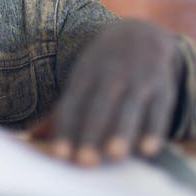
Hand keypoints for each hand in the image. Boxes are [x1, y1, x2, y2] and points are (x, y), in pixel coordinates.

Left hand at [31, 19, 182, 165]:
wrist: (141, 33)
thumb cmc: (104, 68)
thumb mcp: (83, 79)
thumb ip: (64, 111)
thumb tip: (33, 137)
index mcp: (85, 75)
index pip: (72, 104)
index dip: (66, 129)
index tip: (60, 156)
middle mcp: (111, 76)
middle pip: (99, 106)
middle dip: (91, 133)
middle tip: (85, 162)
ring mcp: (138, 80)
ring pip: (129, 108)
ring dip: (122, 132)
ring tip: (115, 156)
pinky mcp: (163, 87)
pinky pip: (159, 110)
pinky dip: (154, 130)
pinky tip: (148, 150)